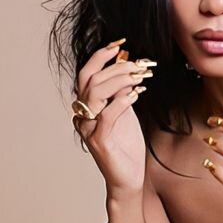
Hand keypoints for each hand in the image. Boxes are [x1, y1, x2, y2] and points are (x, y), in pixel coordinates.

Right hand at [71, 39, 153, 195]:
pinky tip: (136, 94)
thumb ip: (122, 91)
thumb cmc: (127, 147)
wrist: (128, 178)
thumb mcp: (125, 113)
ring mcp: (88, 129)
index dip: (101, 56)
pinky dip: (121, 101)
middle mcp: (83, 116)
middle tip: (138, 64)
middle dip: (115, 67)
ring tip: (139, 76)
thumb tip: (128, 66)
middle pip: (91, 80)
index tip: (120, 44)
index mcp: (87, 107)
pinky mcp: (99, 142)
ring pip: (96, 94)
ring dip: (119, 80)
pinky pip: (107, 115)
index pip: (87, 74)